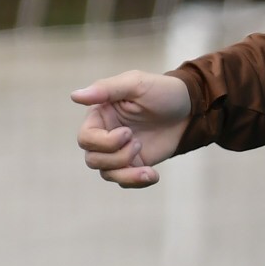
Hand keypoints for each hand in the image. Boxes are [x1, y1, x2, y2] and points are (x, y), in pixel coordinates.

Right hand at [71, 69, 193, 187]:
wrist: (190, 109)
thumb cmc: (161, 91)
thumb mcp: (135, 84)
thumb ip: (106, 89)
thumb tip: (74, 95)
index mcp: (100, 115)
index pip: (85, 138)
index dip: (103, 142)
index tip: (127, 133)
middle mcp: (105, 134)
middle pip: (92, 160)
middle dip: (116, 157)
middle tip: (138, 143)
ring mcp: (119, 151)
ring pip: (107, 173)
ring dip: (127, 173)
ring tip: (147, 164)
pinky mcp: (134, 164)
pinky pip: (124, 181)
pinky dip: (137, 181)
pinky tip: (153, 174)